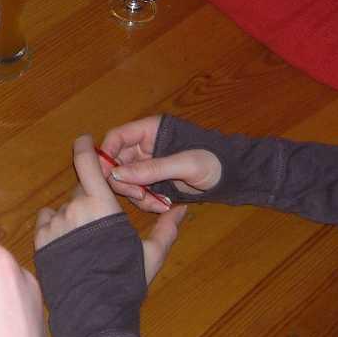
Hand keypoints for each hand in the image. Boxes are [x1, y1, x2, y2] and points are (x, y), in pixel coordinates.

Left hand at [36, 136, 190, 283]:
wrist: (94, 314)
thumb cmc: (126, 282)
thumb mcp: (150, 256)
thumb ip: (166, 230)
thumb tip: (184, 209)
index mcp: (101, 205)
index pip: (88, 163)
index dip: (85, 147)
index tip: (85, 140)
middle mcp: (74, 208)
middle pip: (80, 191)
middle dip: (90, 198)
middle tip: (101, 221)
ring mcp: (55, 225)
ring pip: (63, 208)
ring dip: (73, 215)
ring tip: (86, 240)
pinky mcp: (40, 241)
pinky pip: (45, 220)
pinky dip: (55, 224)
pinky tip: (68, 241)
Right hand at [100, 115, 221, 212]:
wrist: (233, 177)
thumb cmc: (213, 161)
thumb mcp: (185, 165)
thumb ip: (151, 169)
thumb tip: (116, 174)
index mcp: (150, 130)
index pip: (117, 137)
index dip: (106, 153)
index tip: (104, 174)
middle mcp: (144, 146)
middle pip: (117, 161)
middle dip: (124, 181)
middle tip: (138, 195)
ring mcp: (147, 164)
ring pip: (126, 179)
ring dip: (136, 194)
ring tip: (156, 203)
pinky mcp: (153, 181)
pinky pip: (138, 191)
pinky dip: (146, 201)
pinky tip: (162, 205)